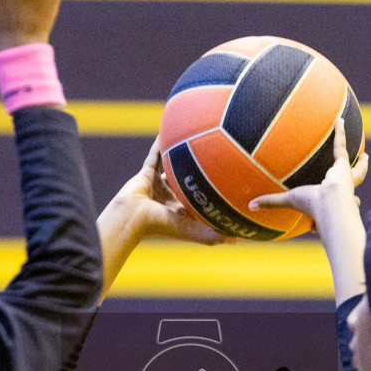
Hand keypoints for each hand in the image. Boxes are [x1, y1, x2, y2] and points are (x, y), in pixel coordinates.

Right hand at [110, 140, 232, 245]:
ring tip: (192, 140)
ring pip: (170, 168)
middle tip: (214, 156)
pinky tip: (169, 130)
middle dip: (196, 174)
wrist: (132, 218)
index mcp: (180, 212)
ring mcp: (157, 186)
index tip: (227, 183)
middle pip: (186, 183)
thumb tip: (238, 241)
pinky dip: (160, 144)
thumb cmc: (161, 226)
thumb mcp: (192, 231)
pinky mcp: (145, 174)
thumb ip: (212, 235)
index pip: (198, 201)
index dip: (210, 194)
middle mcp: (169, 199)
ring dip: (179, 157)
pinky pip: (154, 155)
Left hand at [252, 119, 368, 304]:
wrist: (330, 204)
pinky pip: (341, 146)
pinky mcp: (344, 166)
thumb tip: (249, 207)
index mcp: (328, 206)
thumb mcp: (288, 201)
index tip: (316, 225)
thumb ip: (271, 202)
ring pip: (357, 174)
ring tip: (365, 158)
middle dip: (353, 196)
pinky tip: (340, 119)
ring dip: (362, 167)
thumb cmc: (312, 206)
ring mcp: (345, 180)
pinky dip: (340, 132)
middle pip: (351, 195)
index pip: (329, 212)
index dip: (323, 219)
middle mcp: (341, 195)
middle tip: (353, 192)